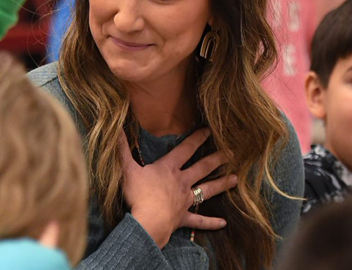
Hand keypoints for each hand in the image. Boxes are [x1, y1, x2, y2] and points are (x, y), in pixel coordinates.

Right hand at [121, 128, 237, 248]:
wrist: (147, 221)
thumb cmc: (138, 194)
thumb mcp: (127, 169)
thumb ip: (122, 149)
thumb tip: (117, 129)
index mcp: (168, 168)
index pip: (185, 149)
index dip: (196, 138)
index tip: (209, 130)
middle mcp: (181, 181)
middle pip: (202, 167)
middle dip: (217, 158)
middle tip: (232, 152)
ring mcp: (185, 200)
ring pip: (207, 190)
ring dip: (221, 184)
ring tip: (235, 179)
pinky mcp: (184, 217)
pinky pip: (200, 220)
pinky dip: (211, 222)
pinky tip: (223, 223)